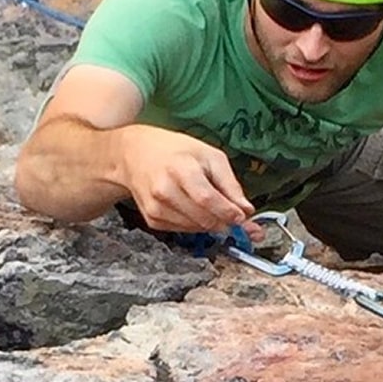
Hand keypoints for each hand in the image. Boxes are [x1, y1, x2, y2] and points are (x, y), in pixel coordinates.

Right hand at [121, 134, 256, 233]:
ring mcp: (156, 207)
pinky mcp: (152, 219)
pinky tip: (194, 208)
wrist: (137, 154)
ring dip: (211, 223)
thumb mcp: (210, 156)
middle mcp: (164, 190)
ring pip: (196, 228)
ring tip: (213, 207)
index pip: (208, 200)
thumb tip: (245, 209)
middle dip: (225, 222)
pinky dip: (195, 224)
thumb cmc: (176, 151)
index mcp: (181, 169)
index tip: (242, 217)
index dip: (228, 212)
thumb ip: (230, 184)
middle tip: (236, 217)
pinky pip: (183, 230)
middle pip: (203, 218)